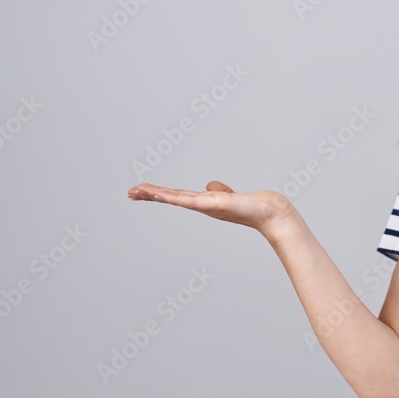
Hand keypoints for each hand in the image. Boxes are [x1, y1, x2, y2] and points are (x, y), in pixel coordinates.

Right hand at [127, 181, 293, 235]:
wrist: (269, 212)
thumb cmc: (252, 206)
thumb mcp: (229, 195)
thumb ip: (219, 190)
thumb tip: (210, 185)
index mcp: (203, 202)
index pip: (176, 196)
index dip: (158, 193)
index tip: (140, 191)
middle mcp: (202, 205)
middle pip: (170, 198)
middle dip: (150, 195)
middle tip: (129, 192)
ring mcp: (206, 206)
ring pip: (175, 199)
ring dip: (156, 194)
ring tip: (137, 191)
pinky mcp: (213, 204)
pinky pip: (189, 200)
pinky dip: (174, 196)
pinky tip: (161, 194)